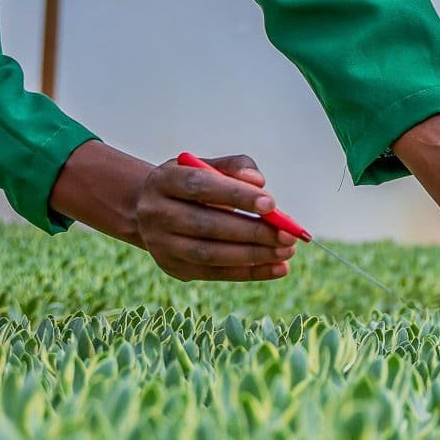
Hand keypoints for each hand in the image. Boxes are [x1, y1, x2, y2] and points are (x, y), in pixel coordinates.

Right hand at [134, 153, 296, 282]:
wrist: (152, 210)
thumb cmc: (192, 185)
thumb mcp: (207, 166)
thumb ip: (236, 167)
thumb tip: (259, 182)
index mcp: (163, 181)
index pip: (201, 186)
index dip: (236, 195)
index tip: (271, 204)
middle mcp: (155, 213)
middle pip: (207, 224)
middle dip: (252, 231)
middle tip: (287, 235)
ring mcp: (160, 244)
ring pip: (209, 253)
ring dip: (253, 255)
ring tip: (285, 252)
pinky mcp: (172, 267)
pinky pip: (214, 273)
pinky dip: (249, 272)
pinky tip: (277, 267)